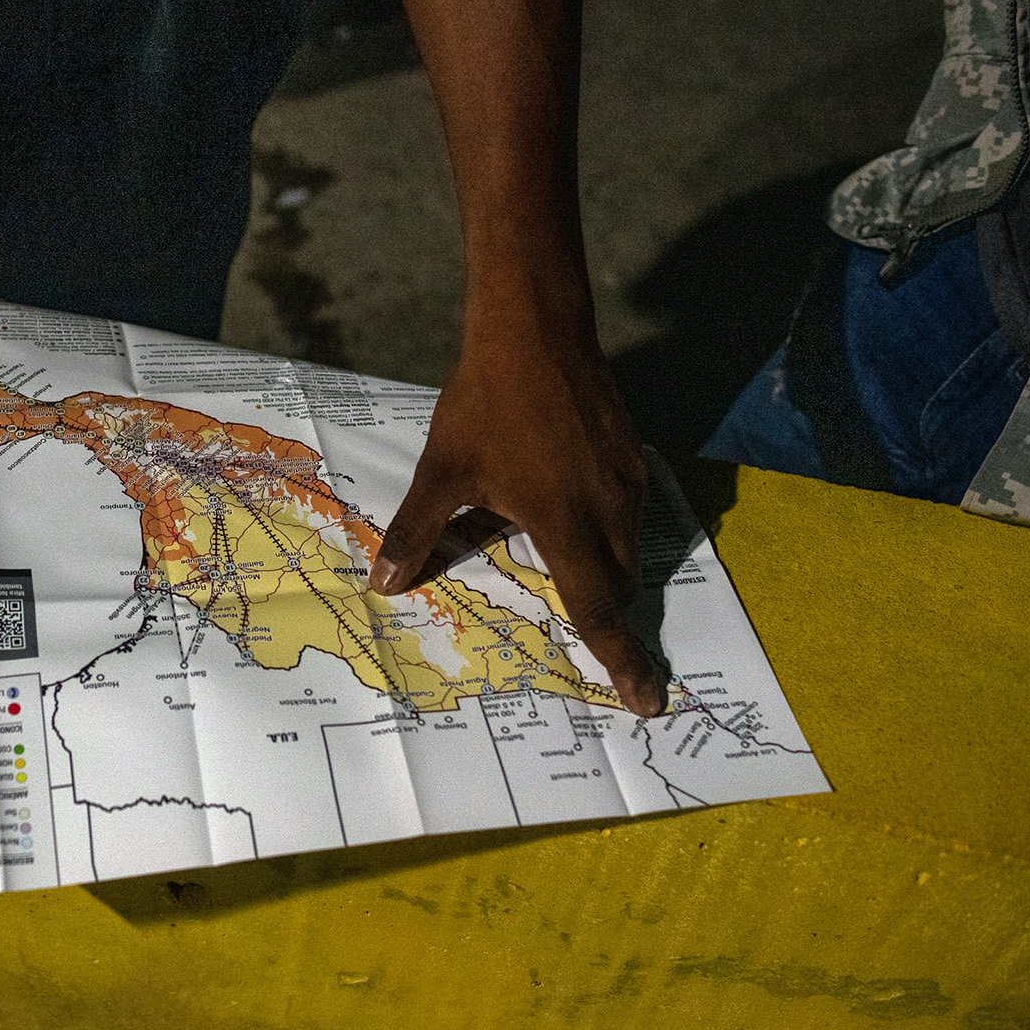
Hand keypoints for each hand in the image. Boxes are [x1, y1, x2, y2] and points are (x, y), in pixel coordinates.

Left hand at [369, 326, 667, 716]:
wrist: (536, 328)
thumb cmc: (485, 404)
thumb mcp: (442, 471)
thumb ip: (417, 532)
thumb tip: (383, 584)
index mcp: (565, 524)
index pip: (599, 609)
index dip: (621, 660)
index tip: (646, 701)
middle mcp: (610, 510)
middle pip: (618, 588)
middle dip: (607, 619)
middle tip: (595, 647)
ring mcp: (628, 480)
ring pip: (627, 550)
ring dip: (606, 573)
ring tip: (569, 575)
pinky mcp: (633, 456)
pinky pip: (629, 515)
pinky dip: (609, 535)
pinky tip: (572, 517)